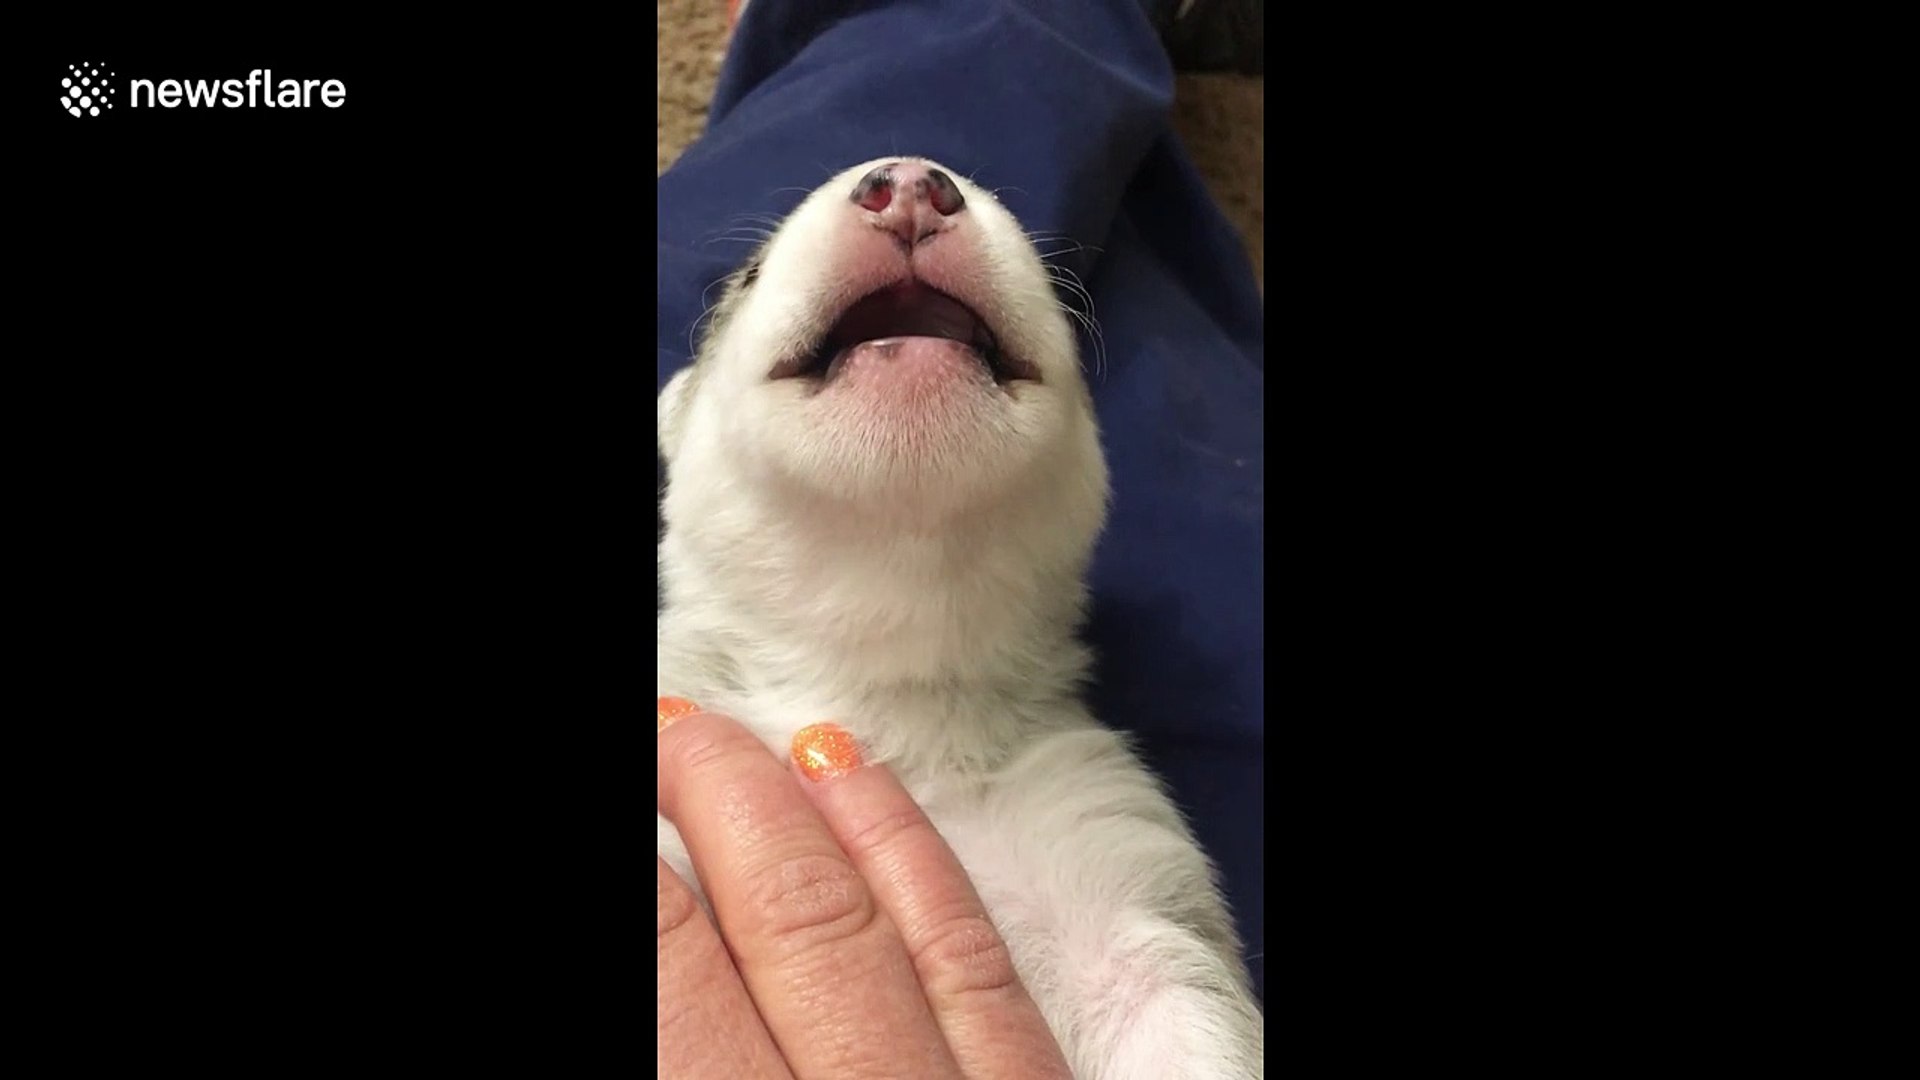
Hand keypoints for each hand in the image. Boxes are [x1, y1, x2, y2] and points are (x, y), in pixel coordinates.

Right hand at [656, 702, 1073, 1078]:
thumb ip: (690, 1054)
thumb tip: (677, 939)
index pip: (677, 961)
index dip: (644, 868)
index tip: (635, 773)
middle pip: (787, 910)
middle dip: (717, 795)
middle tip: (672, 729)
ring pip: (887, 915)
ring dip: (809, 806)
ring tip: (740, 738)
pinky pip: (979, 957)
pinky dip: (915, 858)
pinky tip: (865, 790)